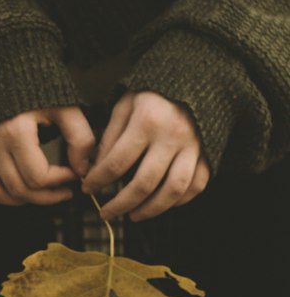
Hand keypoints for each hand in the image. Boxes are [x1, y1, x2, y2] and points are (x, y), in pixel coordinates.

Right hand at [0, 106, 95, 205]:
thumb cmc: (34, 83)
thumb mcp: (64, 106)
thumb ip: (79, 138)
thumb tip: (82, 169)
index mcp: (15, 131)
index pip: (38, 176)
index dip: (61, 181)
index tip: (73, 174)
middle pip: (18, 189)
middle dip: (45, 196)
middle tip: (62, 191)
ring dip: (18, 201)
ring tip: (37, 194)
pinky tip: (9, 191)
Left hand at [83, 91, 209, 220]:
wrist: (196, 80)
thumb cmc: (155, 93)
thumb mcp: (125, 105)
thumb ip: (110, 136)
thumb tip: (96, 168)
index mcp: (148, 121)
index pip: (117, 163)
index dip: (98, 181)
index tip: (88, 188)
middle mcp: (173, 136)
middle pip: (144, 183)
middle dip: (121, 204)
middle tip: (106, 213)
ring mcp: (194, 147)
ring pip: (173, 190)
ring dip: (151, 209)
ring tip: (133, 215)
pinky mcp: (208, 153)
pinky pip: (196, 186)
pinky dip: (179, 201)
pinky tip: (162, 204)